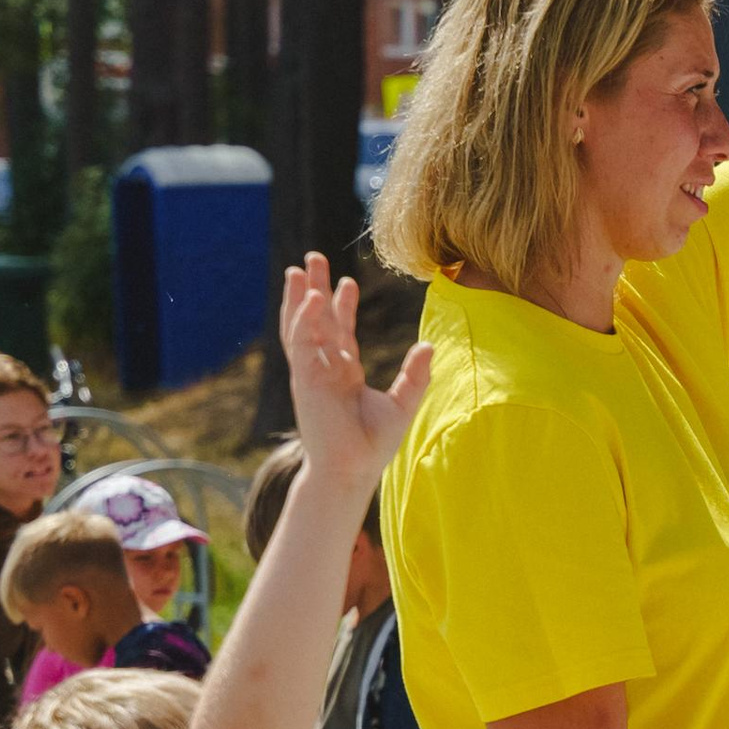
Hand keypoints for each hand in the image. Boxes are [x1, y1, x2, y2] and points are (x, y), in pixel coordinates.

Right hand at [281, 260, 431, 503]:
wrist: (352, 469)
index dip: (342, 305)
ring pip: (301, 325)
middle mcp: (325, 369)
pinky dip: (303, 318)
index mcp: (345, 373)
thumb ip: (415, 375)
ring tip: (298, 268)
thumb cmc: (374, 445)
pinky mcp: (304, 378)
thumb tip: (429, 345)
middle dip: (314, 289)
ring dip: (299, 297)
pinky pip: (301, 342)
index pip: (341, 332)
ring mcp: (312, 372)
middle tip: (312, 259)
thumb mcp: (402, 404)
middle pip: (317, 320)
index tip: (346, 281)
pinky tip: (311, 297)